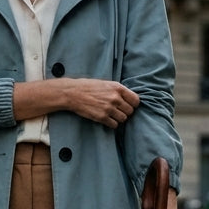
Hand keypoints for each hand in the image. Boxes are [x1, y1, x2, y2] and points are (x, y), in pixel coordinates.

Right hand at [12, 78, 139, 127]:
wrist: (73, 93)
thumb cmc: (88, 87)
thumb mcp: (106, 84)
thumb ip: (118, 90)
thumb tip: (129, 98)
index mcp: (118, 88)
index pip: (136, 100)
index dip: (133, 104)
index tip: (128, 106)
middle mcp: (115, 98)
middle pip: (130, 111)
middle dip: (125, 112)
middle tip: (118, 111)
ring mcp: (109, 108)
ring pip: (123, 119)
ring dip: (119, 119)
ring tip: (111, 115)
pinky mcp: (102, 117)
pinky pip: (114, 125)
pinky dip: (112, 124)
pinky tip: (106, 119)